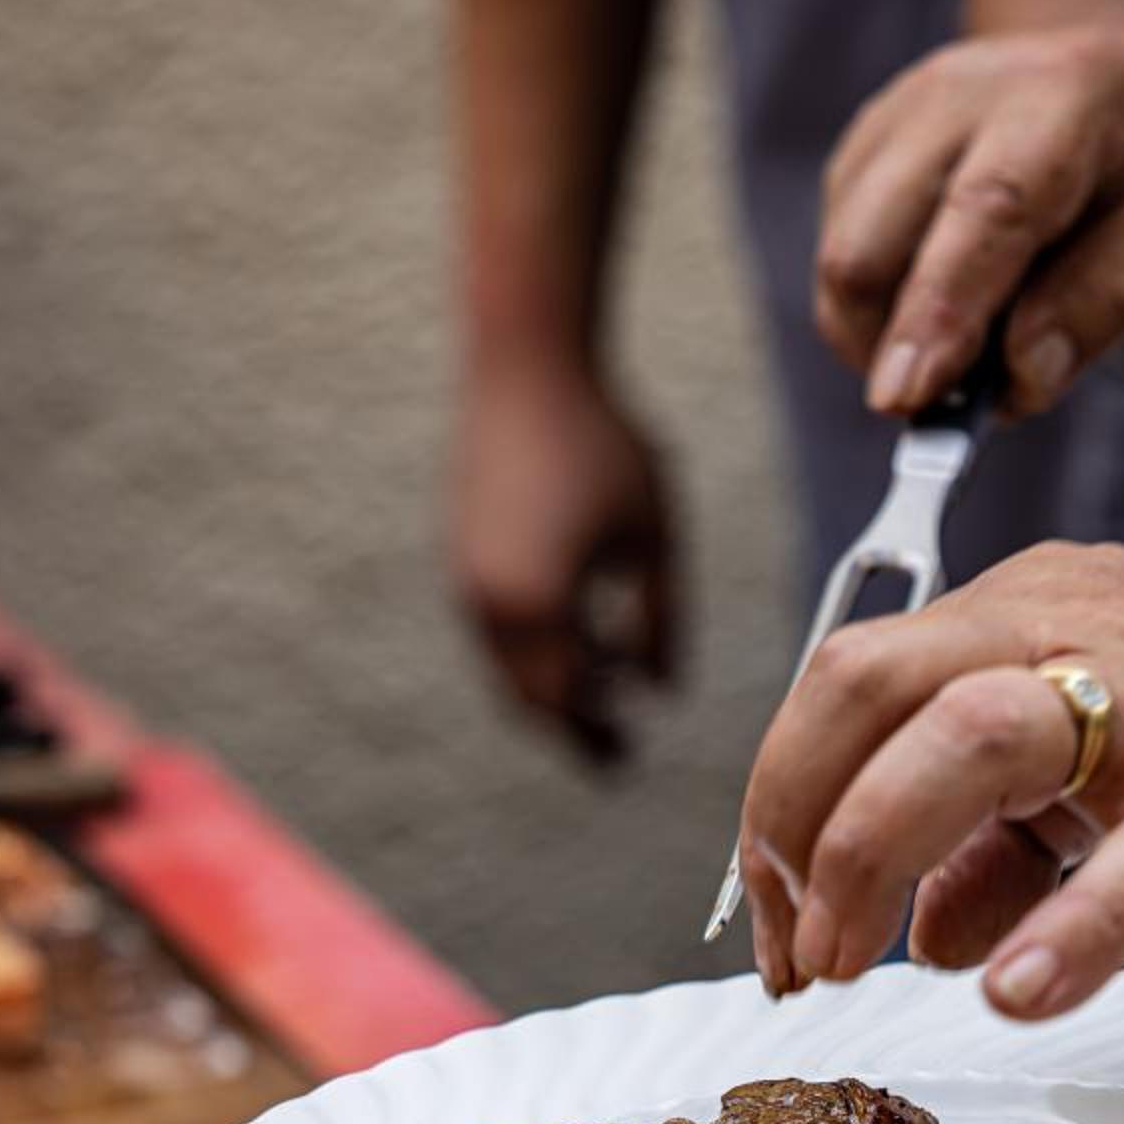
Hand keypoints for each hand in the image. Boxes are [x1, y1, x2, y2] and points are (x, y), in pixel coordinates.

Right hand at [453, 362, 674, 762]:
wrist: (526, 368)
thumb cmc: (604, 445)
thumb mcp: (654, 538)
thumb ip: (662, 619)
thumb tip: (661, 690)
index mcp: (537, 604)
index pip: (565, 700)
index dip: (596, 734)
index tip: (627, 755)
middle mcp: (487, 600)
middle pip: (527, 694)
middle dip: (570, 725)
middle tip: (615, 752)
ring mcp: (465, 576)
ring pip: (506, 663)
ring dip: (551, 686)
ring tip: (604, 696)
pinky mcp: (461, 552)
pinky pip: (494, 627)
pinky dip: (532, 649)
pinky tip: (579, 640)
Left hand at [733, 534, 1123, 1017]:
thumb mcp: (1114, 760)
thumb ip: (1003, 840)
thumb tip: (921, 931)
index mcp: (1021, 616)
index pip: (843, 687)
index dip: (778, 810)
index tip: (774, 925)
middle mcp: (1067, 633)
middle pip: (861, 689)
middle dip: (792, 828)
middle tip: (794, 954)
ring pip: (968, 741)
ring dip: (873, 854)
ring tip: (853, 967)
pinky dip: (1072, 924)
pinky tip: (1017, 993)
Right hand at [816, 19, 1123, 417]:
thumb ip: (1113, 298)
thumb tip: (1022, 378)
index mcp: (1065, 100)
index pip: (987, 210)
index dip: (940, 310)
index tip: (909, 398)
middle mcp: (961, 94)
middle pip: (870, 243)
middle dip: (894, 351)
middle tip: (958, 410)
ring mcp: (900, 117)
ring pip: (843, 260)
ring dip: (889, 340)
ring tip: (974, 355)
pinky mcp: (866, 149)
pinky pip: (844, 254)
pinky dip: (886, 312)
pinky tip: (954, 312)